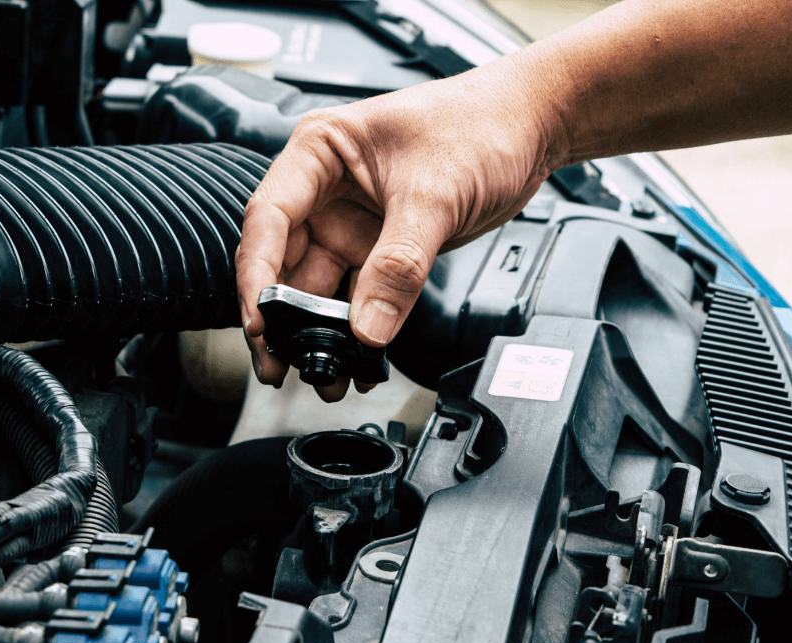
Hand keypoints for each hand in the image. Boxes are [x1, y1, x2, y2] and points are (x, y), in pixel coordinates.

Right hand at [235, 58, 561, 400]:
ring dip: (317, 332)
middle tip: (278, 362)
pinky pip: (357, 295)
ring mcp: (350, 221)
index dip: (258, 273)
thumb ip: (398, 264)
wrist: (533, 125)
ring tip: (323, 372)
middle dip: (281, 317)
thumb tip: (368, 326)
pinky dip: (356, 329)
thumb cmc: (481, 122)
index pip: (269, 218)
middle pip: (283, 261)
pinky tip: (360, 358)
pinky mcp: (378, 247)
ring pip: (317, 287)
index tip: (261, 319)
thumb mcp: (435, 193)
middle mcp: (325, 188)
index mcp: (319, 151)